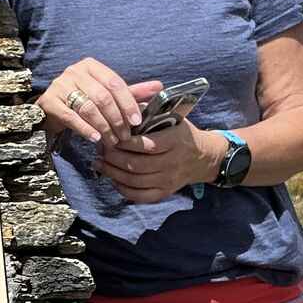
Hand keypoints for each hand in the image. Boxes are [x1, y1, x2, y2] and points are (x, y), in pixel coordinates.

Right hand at [38, 58, 160, 147]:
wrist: (53, 107)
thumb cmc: (84, 99)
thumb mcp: (108, 94)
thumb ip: (131, 92)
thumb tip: (160, 87)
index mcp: (91, 66)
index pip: (114, 83)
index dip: (128, 103)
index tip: (137, 121)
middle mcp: (74, 71)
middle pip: (102, 96)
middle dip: (116, 119)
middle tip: (125, 136)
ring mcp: (60, 85)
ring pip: (87, 107)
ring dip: (103, 127)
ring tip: (112, 141)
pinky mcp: (49, 101)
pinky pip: (71, 117)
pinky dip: (85, 129)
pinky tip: (96, 139)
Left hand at [96, 121, 222, 204]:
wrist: (202, 157)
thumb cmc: (180, 133)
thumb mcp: (172, 117)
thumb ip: (149, 112)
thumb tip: (123, 106)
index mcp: (175, 140)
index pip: (148, 145)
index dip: (126, 143)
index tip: (111, 136)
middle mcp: (173, 162)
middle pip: (137, 165)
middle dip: (114, 158)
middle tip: (101, 150)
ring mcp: (169, 180)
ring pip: (135, 181)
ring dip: (113, 173)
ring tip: (100, 163)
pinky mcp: (165, 193)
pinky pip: (140, 196)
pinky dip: (123, 189)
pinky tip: (113, 179)